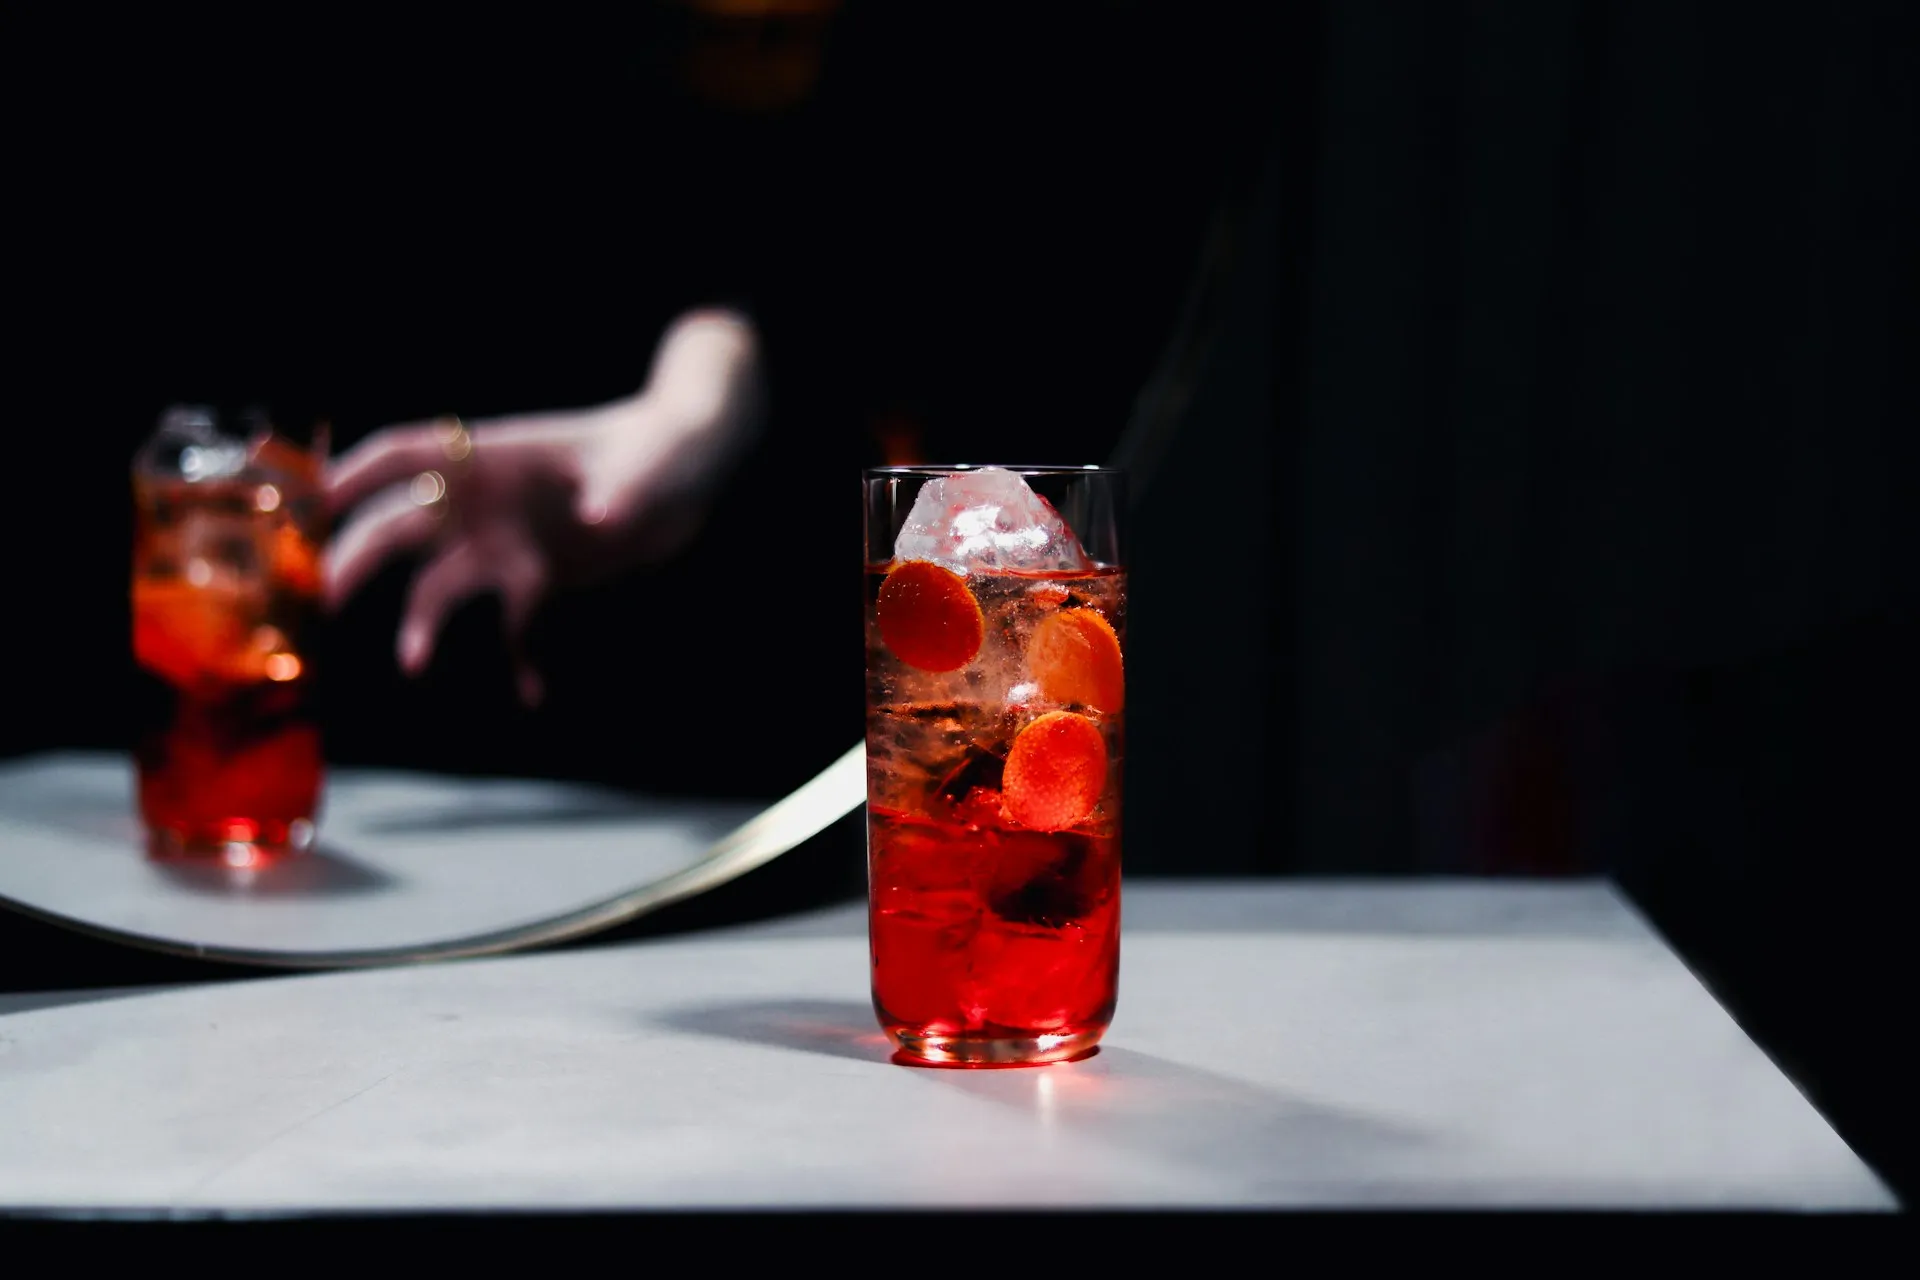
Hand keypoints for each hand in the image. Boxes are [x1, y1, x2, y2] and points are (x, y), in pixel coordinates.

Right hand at [323, 309, 760, 705]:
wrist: (696, 469)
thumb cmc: (667, 446)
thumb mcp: (652, 463)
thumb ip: (625, 489)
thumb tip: (600, 517)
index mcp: (497, 455)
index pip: (407, 454)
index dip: (354, 475)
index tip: (310, 503)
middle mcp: (488, 499)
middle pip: (404, 527)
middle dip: (360, 559)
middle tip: (324, 598)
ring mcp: (509, 540)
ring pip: (442, 584)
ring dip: (422, 623)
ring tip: (413, 664)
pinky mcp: (540, 577)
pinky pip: (516, 626)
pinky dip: (520, 659)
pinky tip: (533, 694)